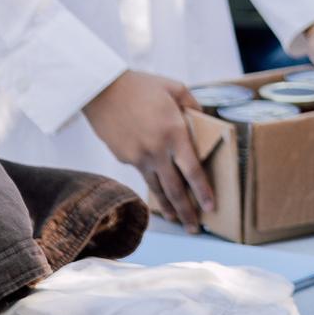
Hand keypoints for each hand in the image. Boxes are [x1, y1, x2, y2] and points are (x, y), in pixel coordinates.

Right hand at [82, 71, 213, 230]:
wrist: (102, 91)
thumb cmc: (142, 86)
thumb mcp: (176, 89)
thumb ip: (194, 106)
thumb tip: (204, 122)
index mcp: (173, 133)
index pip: (192, 170)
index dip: (202, 191)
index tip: (211, 207)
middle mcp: (156, 150)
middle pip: (174, 189)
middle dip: (186, 211)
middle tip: (196, 228)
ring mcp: (137, 157)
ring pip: (157, 188)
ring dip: (168, 206)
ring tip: (178, 220)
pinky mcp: (123, 158)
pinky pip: (143, 173)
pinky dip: (153, 186)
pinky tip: (160, 193)